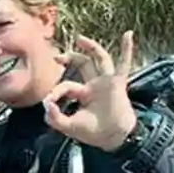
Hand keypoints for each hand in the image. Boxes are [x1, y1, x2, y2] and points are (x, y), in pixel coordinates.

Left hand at [43, 32, 137, 151]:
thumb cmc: (93, 133)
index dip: (56, 90)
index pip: (67, 84)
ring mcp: (107, 82)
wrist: (112, 138)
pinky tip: (128, 35)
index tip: (49, 101)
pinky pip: (124, 63)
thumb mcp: (68, 126)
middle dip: (70, 57)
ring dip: (91, 47)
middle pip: (83, 64)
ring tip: (79, 38)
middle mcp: (95, 84)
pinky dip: (127, 49)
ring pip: (100, 58)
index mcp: (83, 93)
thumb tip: (45, 104)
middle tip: (56, 57)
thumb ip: (54, 118)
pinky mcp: (118, 83)